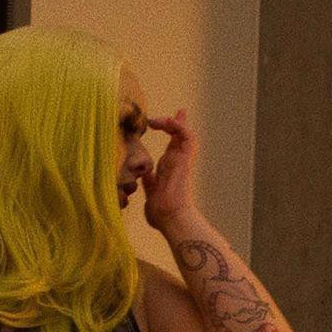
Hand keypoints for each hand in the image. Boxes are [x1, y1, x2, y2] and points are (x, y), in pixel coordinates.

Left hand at [142, 108, 199, 230]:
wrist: (170, 218)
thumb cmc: (162, 213)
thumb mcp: (151, 194)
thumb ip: (149, 183)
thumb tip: (144, 175)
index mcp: (168, 169)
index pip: (171, 146)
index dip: (169, 133)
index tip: (161, 122)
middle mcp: (177, 163)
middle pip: (180, 137)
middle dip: (177, 122)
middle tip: (175, 112)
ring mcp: (182, 161)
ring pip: (185, 134)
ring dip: (174, 123)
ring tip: (157, 120)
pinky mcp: (185, 160)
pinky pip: (188, 138)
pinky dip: (180, 127)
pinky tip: (168, 121)